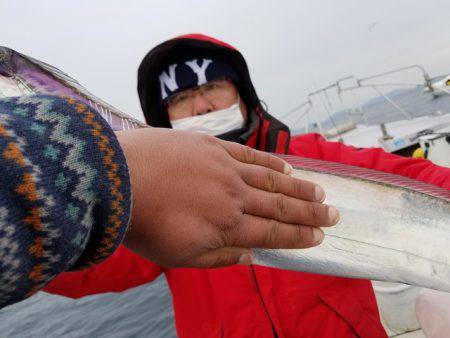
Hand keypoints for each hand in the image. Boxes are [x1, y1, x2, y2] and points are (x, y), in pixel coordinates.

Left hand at [116, 128, 338, 267]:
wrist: (116, 179)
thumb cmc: (144, 223)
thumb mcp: (179, 256)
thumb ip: (218, 258)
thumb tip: (250, 256)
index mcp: (227, 226)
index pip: (272, 233)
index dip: (298, 236)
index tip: (319, 236)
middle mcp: (234, 196)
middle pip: (280, 206)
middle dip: (309, 213)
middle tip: (334, 215)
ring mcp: (225, 168)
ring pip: (272, 180)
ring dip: (298, 189)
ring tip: (320, 193)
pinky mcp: (213, 146)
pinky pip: (251, 156)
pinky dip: (272, 163)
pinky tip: (287, 168)